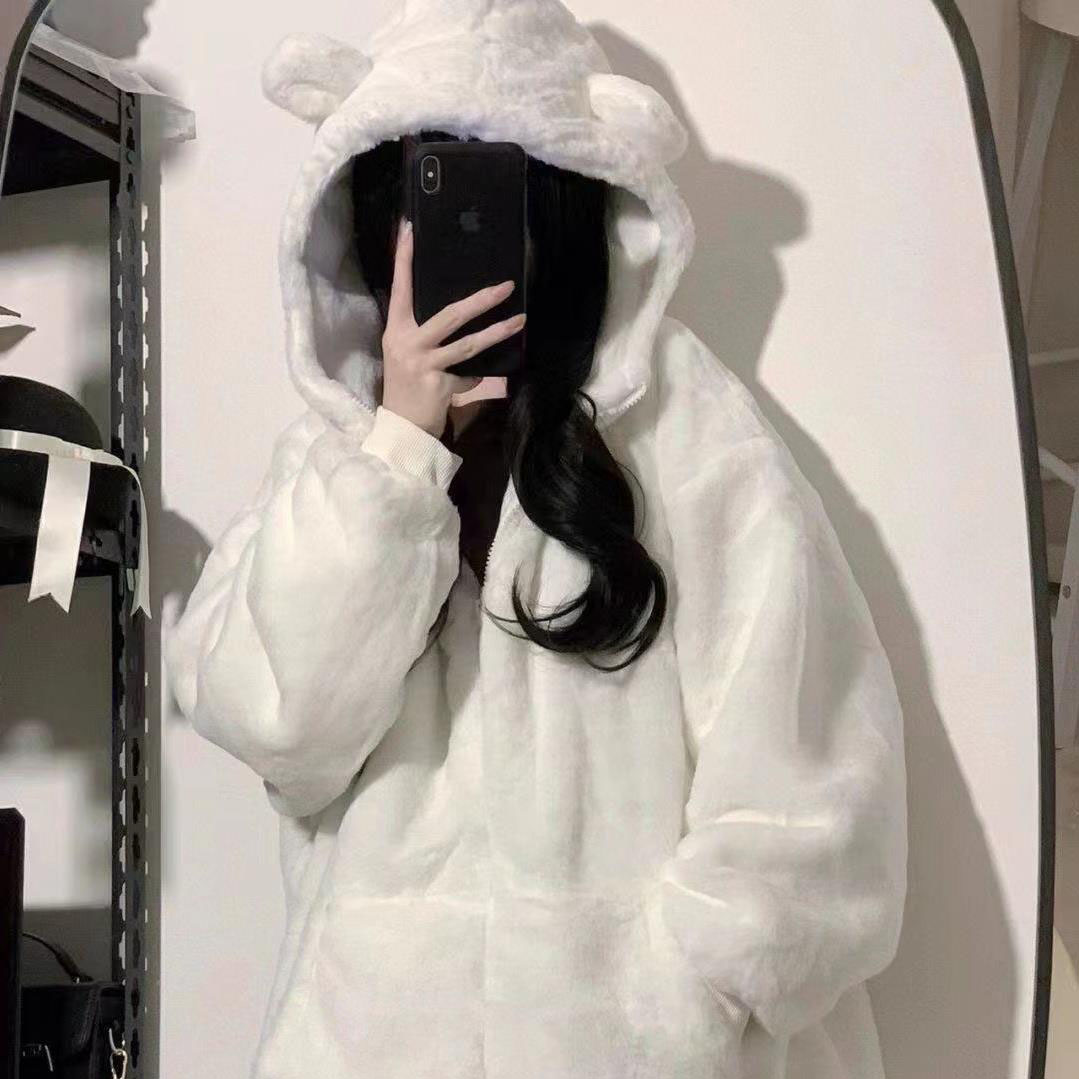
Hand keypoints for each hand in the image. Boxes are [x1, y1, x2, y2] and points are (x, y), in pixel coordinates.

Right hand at [380, 217, 526, 438]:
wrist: (403, 427)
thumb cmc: (408, 387)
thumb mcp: (409, 354)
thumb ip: (427, 335)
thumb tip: (461, 319)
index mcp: (396, 329)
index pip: (401, 288)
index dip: (404, 260)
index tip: (410, 229)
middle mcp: (406, 342)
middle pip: (449, 314)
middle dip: (481, 300)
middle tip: (506, 286)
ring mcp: (422, 362)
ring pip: (467, 344)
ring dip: (497, 332)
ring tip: (519, 321)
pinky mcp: (438, 384)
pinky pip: (467, 373)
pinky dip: (476, 375)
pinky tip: (481, 376)